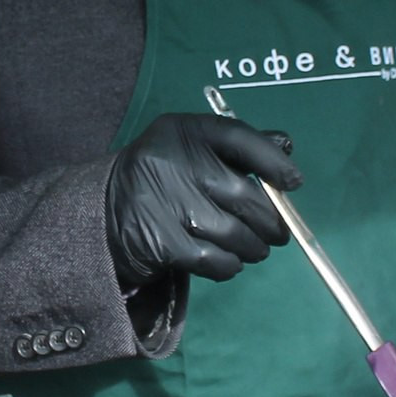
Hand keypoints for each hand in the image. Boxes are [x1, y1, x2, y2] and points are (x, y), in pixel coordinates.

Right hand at [105, 113, 297, 287]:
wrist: (102, 215)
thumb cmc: (163, 179)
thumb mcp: (192, 150)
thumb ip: (237, 147)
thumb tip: (287, 146)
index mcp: (183, 131)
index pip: (238, 137)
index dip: (272, 160)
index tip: (294, 182)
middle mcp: (170, 161)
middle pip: (243, 194)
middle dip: (270, 220)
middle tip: (278, 234)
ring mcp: (163, 202)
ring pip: (233, 232)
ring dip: (253, 247)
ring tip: (253, 249)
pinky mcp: (159, 242)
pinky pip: (214, 260)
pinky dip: (229, 265)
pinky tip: (228, 262)